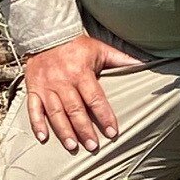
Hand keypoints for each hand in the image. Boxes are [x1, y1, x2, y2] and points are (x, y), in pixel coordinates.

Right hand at [23, 34, 145, 152]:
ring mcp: (46, 85)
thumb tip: (145, 64)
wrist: (46, 32)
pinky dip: (37, 124)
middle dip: (85, 129)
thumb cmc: (77, 44)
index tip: (112, 132)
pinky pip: (33, 108)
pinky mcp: (33, 88)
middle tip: (94, 146)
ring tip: (73, 146)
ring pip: (56, 112)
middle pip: (75, 110)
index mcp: (81, 71)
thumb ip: (121, 59)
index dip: (105, 116)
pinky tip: (43, 138)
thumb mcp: (100, 49)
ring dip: (64, 131)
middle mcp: (63, 80)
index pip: (95, 98)